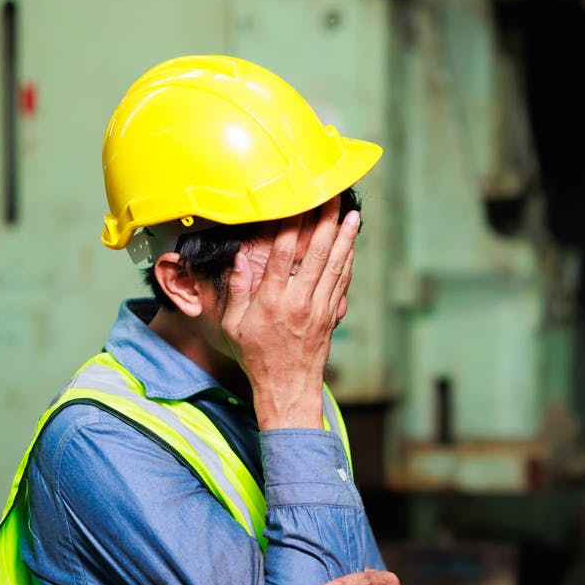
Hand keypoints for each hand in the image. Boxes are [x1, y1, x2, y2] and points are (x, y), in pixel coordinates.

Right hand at [219, 197, 359, 429]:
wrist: (287, 386)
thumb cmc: (256, 356)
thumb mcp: (233, 325)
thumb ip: (237, 289)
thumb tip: (239, 257)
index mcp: (271, 301)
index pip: (284, 254)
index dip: (292, 224)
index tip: (297, 201)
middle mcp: (299, 301)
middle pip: (317, 253)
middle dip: (326, 222)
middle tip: (333, 197)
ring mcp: (318, 308)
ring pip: (335, 265)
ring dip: (345, 237)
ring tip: (352, 213)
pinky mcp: (330, 315)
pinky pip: (342, 281)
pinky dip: (348, 260)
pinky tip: (352, 243)